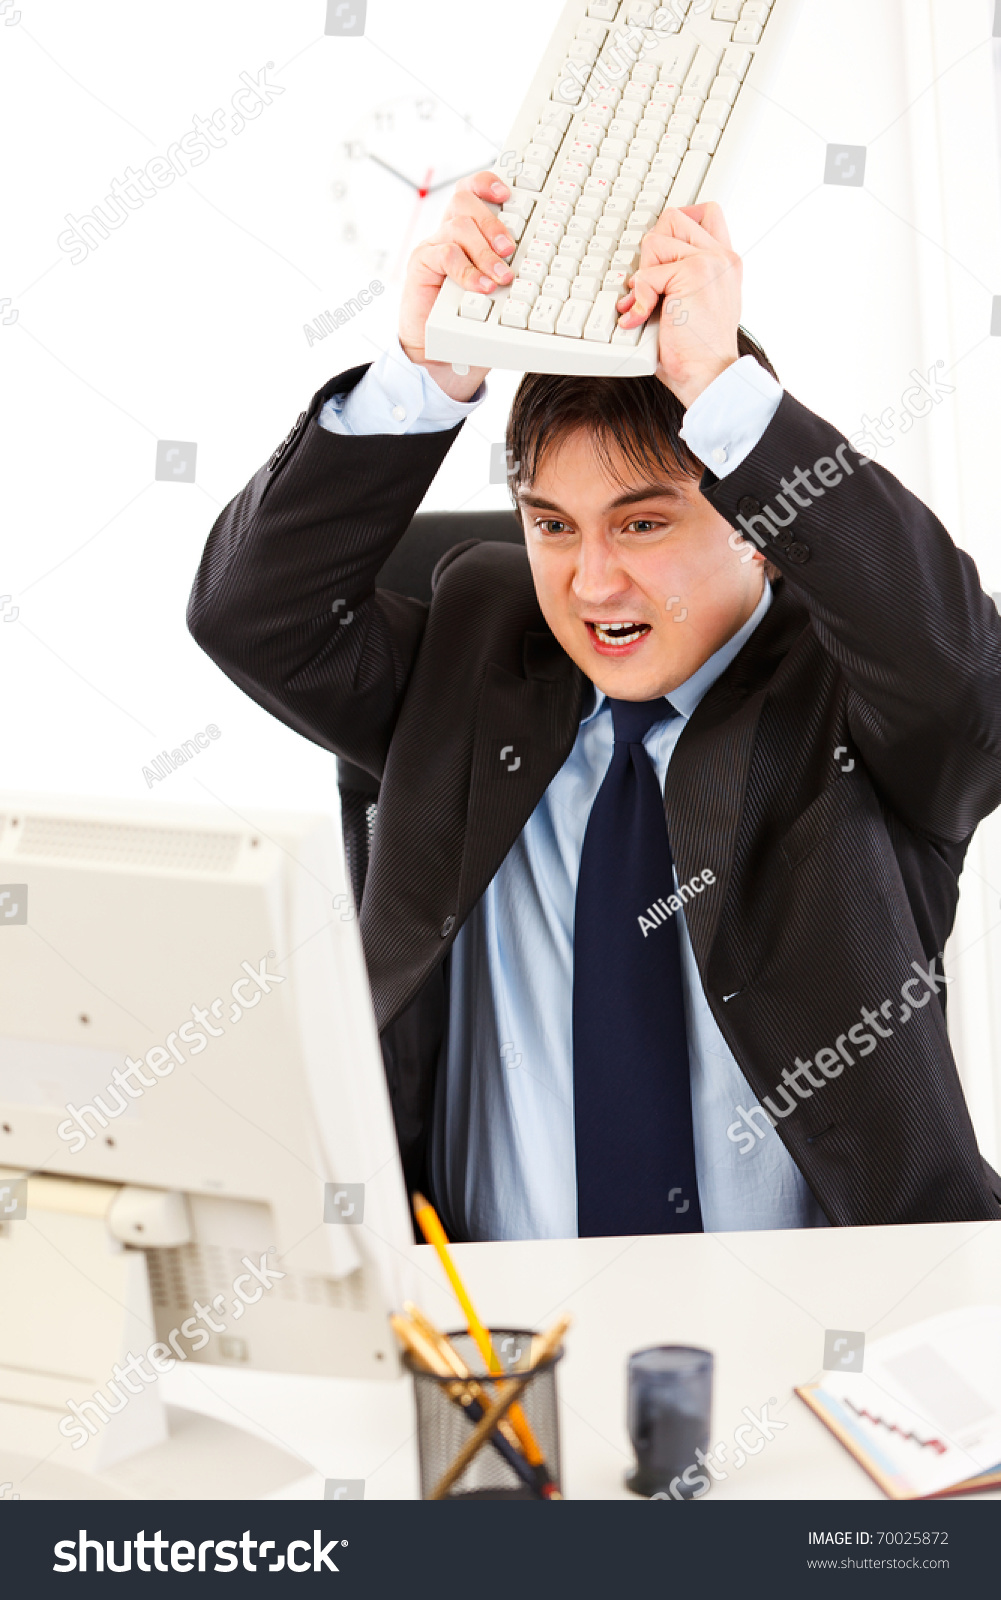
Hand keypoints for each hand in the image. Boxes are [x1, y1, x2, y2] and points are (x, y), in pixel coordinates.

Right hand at [399, 171, 516, 402]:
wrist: (435, 345)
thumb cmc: (468, 316)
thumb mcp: (495, 285)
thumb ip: (508, 266)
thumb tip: (540, 260)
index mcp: (467, 230)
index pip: (472, 191)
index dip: (487, 184)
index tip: (508, 193)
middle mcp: (448, 232)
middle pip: (465, 201)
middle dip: (493, 223)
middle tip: (510, 250)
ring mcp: (433, 245)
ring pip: (458, 226)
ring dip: (485, 251)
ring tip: (501, 277)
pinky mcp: (421, 264)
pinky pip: (445, 254)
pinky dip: (467, 270)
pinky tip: (482, 287)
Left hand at [615, 202, 742, 408]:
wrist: (709, 375)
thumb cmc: (697, 353)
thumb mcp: (691, 307)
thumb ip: (678, 280)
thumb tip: (641, 274)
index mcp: (725, 262)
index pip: (704, 213)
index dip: (673, 230)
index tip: (658, 263)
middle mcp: (722, 256)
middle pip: (674, 219)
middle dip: (652, 252)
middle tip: (651, 287)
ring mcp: (711, 261)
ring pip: (656, 240)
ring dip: (644, 276)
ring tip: (648, 305)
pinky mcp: (695, 272)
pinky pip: (648, 274)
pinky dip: (638, 300)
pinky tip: (641, 319)